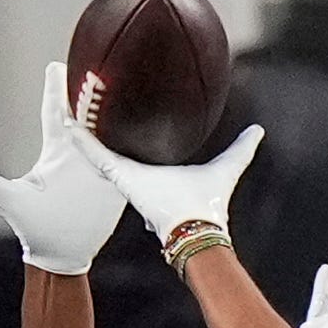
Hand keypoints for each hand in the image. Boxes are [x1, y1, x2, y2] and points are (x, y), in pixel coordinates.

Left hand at [0, 62, 129, 275]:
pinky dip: (135, 142)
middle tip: (96, 62)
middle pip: (85, 114)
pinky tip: (143, 125)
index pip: (54, 112)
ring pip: (109, 132)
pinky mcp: (115, 183)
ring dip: (114, 112)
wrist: (60, 255)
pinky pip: (127, 158)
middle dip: (90, 90)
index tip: (56, 65)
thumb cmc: (32, 228)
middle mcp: (78, 154)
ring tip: (120, 86)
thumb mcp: (8, 200)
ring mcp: (99, 167)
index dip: (55, 89)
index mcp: (54, 151)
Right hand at [73, 121, 264, 247]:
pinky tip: (69, 124)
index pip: (142, 147)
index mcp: (161, 169)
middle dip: (106, 126)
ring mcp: (128, 176)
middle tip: (92, 102)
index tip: (126, 110)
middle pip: (118, 145)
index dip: (133, 129)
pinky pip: (98, 156)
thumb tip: (258, 131)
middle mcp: (141, 172)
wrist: (197, 225)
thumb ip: (242, 149)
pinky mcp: (122, 177)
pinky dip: (83, 141)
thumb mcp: (228, 166)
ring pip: (102, 149)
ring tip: (72, 108)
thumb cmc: (209, 204)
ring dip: (87, 130)